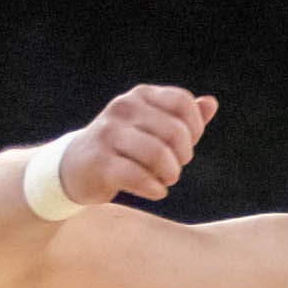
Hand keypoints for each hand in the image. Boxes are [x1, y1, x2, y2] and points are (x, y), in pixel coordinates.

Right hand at [60, 85, 218, 206]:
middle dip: (183, 157)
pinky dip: (155, 189)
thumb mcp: (154, 127)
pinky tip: (154, 190)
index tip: (184, 146)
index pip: (183, 102)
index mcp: (141, 96)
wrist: (76, 166)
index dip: (194, 129)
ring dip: (170, 175)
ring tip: (164, 179)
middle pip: (176, 132)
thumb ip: (184, 117)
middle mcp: (123, 108)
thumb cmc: (127, 148)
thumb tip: (211, 103)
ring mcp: (108, 133)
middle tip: (173, 168)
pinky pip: (139, 177)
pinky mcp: (99, 162)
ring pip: (159, 154)